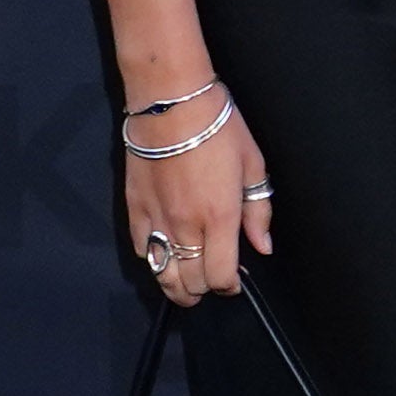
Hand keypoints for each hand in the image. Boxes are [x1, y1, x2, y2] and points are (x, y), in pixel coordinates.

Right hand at [120, 85, 271, 305]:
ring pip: (161, 274)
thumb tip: (261, 245)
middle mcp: (186, 225)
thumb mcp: (253, 166)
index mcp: (220, 217)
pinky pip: (140, 249)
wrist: (171, 105)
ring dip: (175, 286)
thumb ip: (257, 211)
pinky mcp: (133, 209)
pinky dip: (153, 260)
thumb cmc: (217, 129)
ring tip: (187, 285)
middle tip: (212, 282)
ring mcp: (156, 219)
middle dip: (205, 289)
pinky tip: (164, 256)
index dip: (230, 286)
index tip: (235, 282)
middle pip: (191, 282)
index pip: (221, 275)